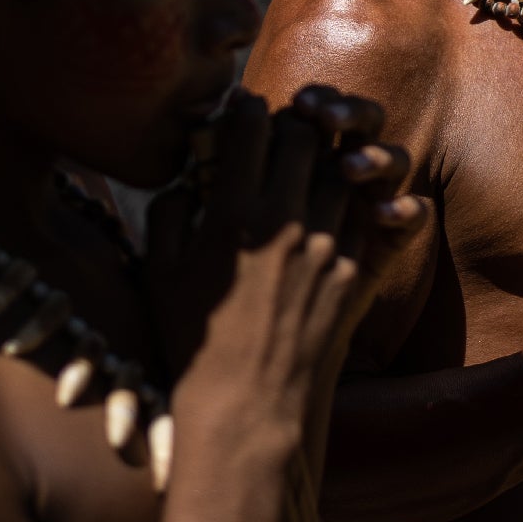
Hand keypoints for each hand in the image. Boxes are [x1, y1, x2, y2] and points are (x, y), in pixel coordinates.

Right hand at [150, 86, 427, 436]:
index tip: (242, 108)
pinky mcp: (356, 271)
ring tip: (313, 162)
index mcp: (231, 215)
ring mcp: (327, 245)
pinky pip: (364, 212)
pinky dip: (352, 198)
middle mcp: (284, 221)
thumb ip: (168, 216)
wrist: (250, 413)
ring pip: (341, 167)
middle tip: (283, 128)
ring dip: (328, 156)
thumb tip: (185, 178)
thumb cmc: (194, 348)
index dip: (245, 108)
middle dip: (293, 122)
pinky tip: (336, 201)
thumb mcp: (158, 277)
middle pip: (303, 135)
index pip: (249, 127)